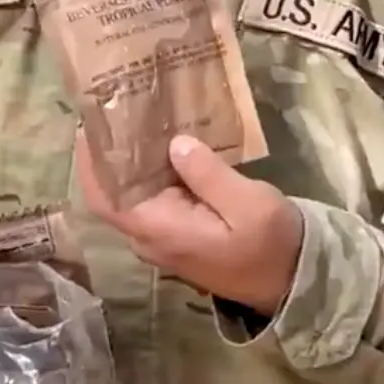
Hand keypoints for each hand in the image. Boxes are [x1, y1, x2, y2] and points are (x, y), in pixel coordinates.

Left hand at [76, 132, 302, 317]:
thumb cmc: (270, 244)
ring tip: (142, 111)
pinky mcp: (178, 230)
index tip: (90, 122)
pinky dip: (155, 167)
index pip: (104, 197)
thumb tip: (174, 143)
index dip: (90, 161)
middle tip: (121, 104)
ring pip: (134, 191)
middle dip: (112, 149)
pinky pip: (154, 195)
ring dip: (134, 156)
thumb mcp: (247, 204)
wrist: (293, 279)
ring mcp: (163, 234)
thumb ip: (207, 173)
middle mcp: (150, 235)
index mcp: (159, 229)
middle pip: (115, 189)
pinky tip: (168, 136)